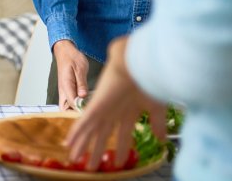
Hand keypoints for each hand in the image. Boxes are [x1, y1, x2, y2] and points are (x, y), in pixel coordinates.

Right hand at [53, 40, 89, 110]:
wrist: (65, 51)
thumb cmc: (72, 58)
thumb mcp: (80, 68)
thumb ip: (81, 83)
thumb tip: (83, 96)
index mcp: (65, 84)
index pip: (71, 102)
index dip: (81, 109)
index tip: (91, 111)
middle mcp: (63, 90)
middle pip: (64, 108)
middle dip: (74, 113)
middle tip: (89, 112)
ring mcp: (65, 90)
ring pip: (66, 106)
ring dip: (75, 110)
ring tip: (90, 108)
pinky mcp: (68, 89)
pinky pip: (70, 101)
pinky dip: (77, 104)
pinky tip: (88, 103)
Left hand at [66, 37, 165, 170]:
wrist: (137, 64)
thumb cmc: (148, 81)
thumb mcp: (155, 108)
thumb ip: (156, 124)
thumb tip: (163, 140)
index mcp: (128, 113)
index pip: (122, 137)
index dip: (120, 150)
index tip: (117, 164)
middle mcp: (114, 113)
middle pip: (102, 137)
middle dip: (96, 152)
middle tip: (90, 167)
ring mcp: (103, 110)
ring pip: (90, 132)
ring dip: (83, 146)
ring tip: (75, 159)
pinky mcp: (96, 106)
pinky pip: (83, 123)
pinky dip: (76, 133)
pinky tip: (69, 143)